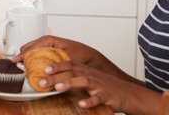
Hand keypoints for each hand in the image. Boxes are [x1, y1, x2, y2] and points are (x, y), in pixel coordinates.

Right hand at [13, 35, 97, 64]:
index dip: (22, 55)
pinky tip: (31, 66)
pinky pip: (35, 53)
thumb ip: (53, 62)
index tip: (15, 61)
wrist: (89, 57)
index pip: (30, 47)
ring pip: (30, 50)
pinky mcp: (47, 50)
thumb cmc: (79, 54)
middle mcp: (45, 41)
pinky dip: (31, 59)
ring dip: (26, 58)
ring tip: (22, 67)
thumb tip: (42, 71)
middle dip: (22, 56)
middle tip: (18, 67)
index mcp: (48, 40)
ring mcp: (46, 45)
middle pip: (27, 47)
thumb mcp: (66, 58)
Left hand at [30, 58, 144, 111]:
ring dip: (70, 83)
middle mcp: (90, 75)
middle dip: (56, 76)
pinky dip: (90, 100)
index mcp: (84, 70)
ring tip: (58, 88)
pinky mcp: (107, 96)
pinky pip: (98, 98)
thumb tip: (49, 80)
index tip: (43, 69)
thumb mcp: (86, 79)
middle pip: (71, 72)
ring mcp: (99, 85)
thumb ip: (70, 78)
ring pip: (83, 81)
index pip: (68, 64)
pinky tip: (82, 104)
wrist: (126, 93)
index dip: (56, 65)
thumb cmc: (103, 86)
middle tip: (42, 82)